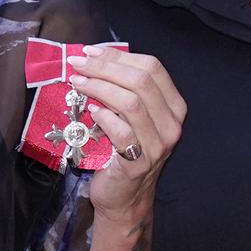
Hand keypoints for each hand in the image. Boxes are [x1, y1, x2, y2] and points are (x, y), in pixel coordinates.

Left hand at [65, 48, 185, 218]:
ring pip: (130, 102)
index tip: (90, 52)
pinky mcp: (139, 163)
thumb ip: (124, 90)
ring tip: (77, 83)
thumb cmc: (123, 151)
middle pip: (141, 81)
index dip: (118, 56)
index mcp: (173, 106)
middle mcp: (172, 124)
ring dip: (99, 87)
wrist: (124, 197)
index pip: (152, 68)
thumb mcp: (130, 117)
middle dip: (105, 68)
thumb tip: (95, 59)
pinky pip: (121, 131)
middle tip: (77, 64)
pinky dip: (104, 117)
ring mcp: (158, 145)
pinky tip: (90, 111)